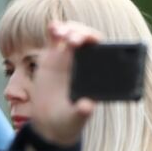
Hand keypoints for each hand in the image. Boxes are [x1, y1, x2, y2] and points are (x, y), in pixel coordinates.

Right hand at [28, 20, 102, 147]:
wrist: (49, 124)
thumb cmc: (68, 121)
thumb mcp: (75, 119)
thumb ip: (81, 113)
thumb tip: (87, 106)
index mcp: (96, 74)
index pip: (102, 51)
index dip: (98, 43)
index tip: (94, 41)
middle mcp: (85, 62)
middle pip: (88, 39)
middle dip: (83, 34)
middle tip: (74, 41)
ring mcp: (68, 57)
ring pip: (73, 34)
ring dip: (70, 29)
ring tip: (61, 34)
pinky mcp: (52, 57)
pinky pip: (55, 39)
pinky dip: (55, 29)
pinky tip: (53, 27)